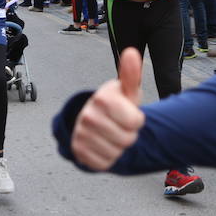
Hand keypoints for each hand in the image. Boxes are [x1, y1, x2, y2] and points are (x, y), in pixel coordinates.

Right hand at [72, 47, 145, 170]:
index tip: (128, 114)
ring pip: (117, 153)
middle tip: (119, 125)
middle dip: (129, 135)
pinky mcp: (78, 152)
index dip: (137, 120)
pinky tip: (104, 145)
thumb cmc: (116, 105)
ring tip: (112, 134)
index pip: (136, 122)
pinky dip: (109, 158)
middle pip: (128, 139)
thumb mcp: (126, 91)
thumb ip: (131, 74)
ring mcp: (80, 134)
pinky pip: (105, 163)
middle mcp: (88, 116)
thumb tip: (132, 52)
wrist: (92, 120)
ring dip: (119, 147)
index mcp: (102, 98)